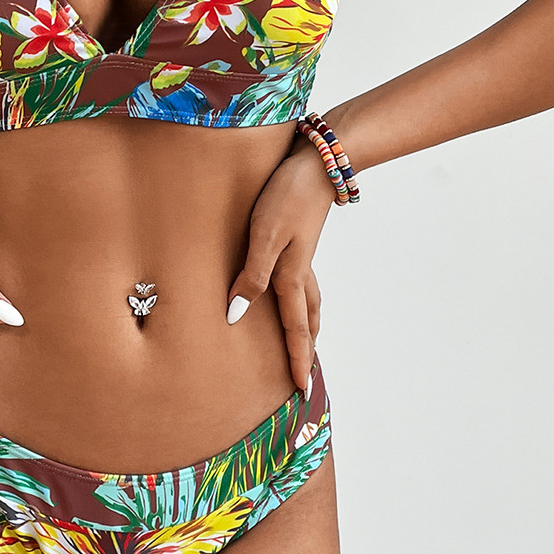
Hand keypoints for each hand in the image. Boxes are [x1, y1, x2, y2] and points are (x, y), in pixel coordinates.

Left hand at [225, 143, 336, 391]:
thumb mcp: (264, 237)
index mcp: (291, 276)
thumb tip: (236, 315)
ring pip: (308, 301)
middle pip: (306, 320)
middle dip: (306, 349)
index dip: (296, 360)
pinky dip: (303, 298)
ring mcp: (302, 254)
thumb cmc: (285, 196)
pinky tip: (293, 290)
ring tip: (305, 343)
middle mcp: (300, 270)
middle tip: (306, 377)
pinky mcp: (299, 237)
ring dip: (307, 326)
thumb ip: (251, 276)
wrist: (318, 162)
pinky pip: (303, 280)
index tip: (301, 391)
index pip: (294, 329)